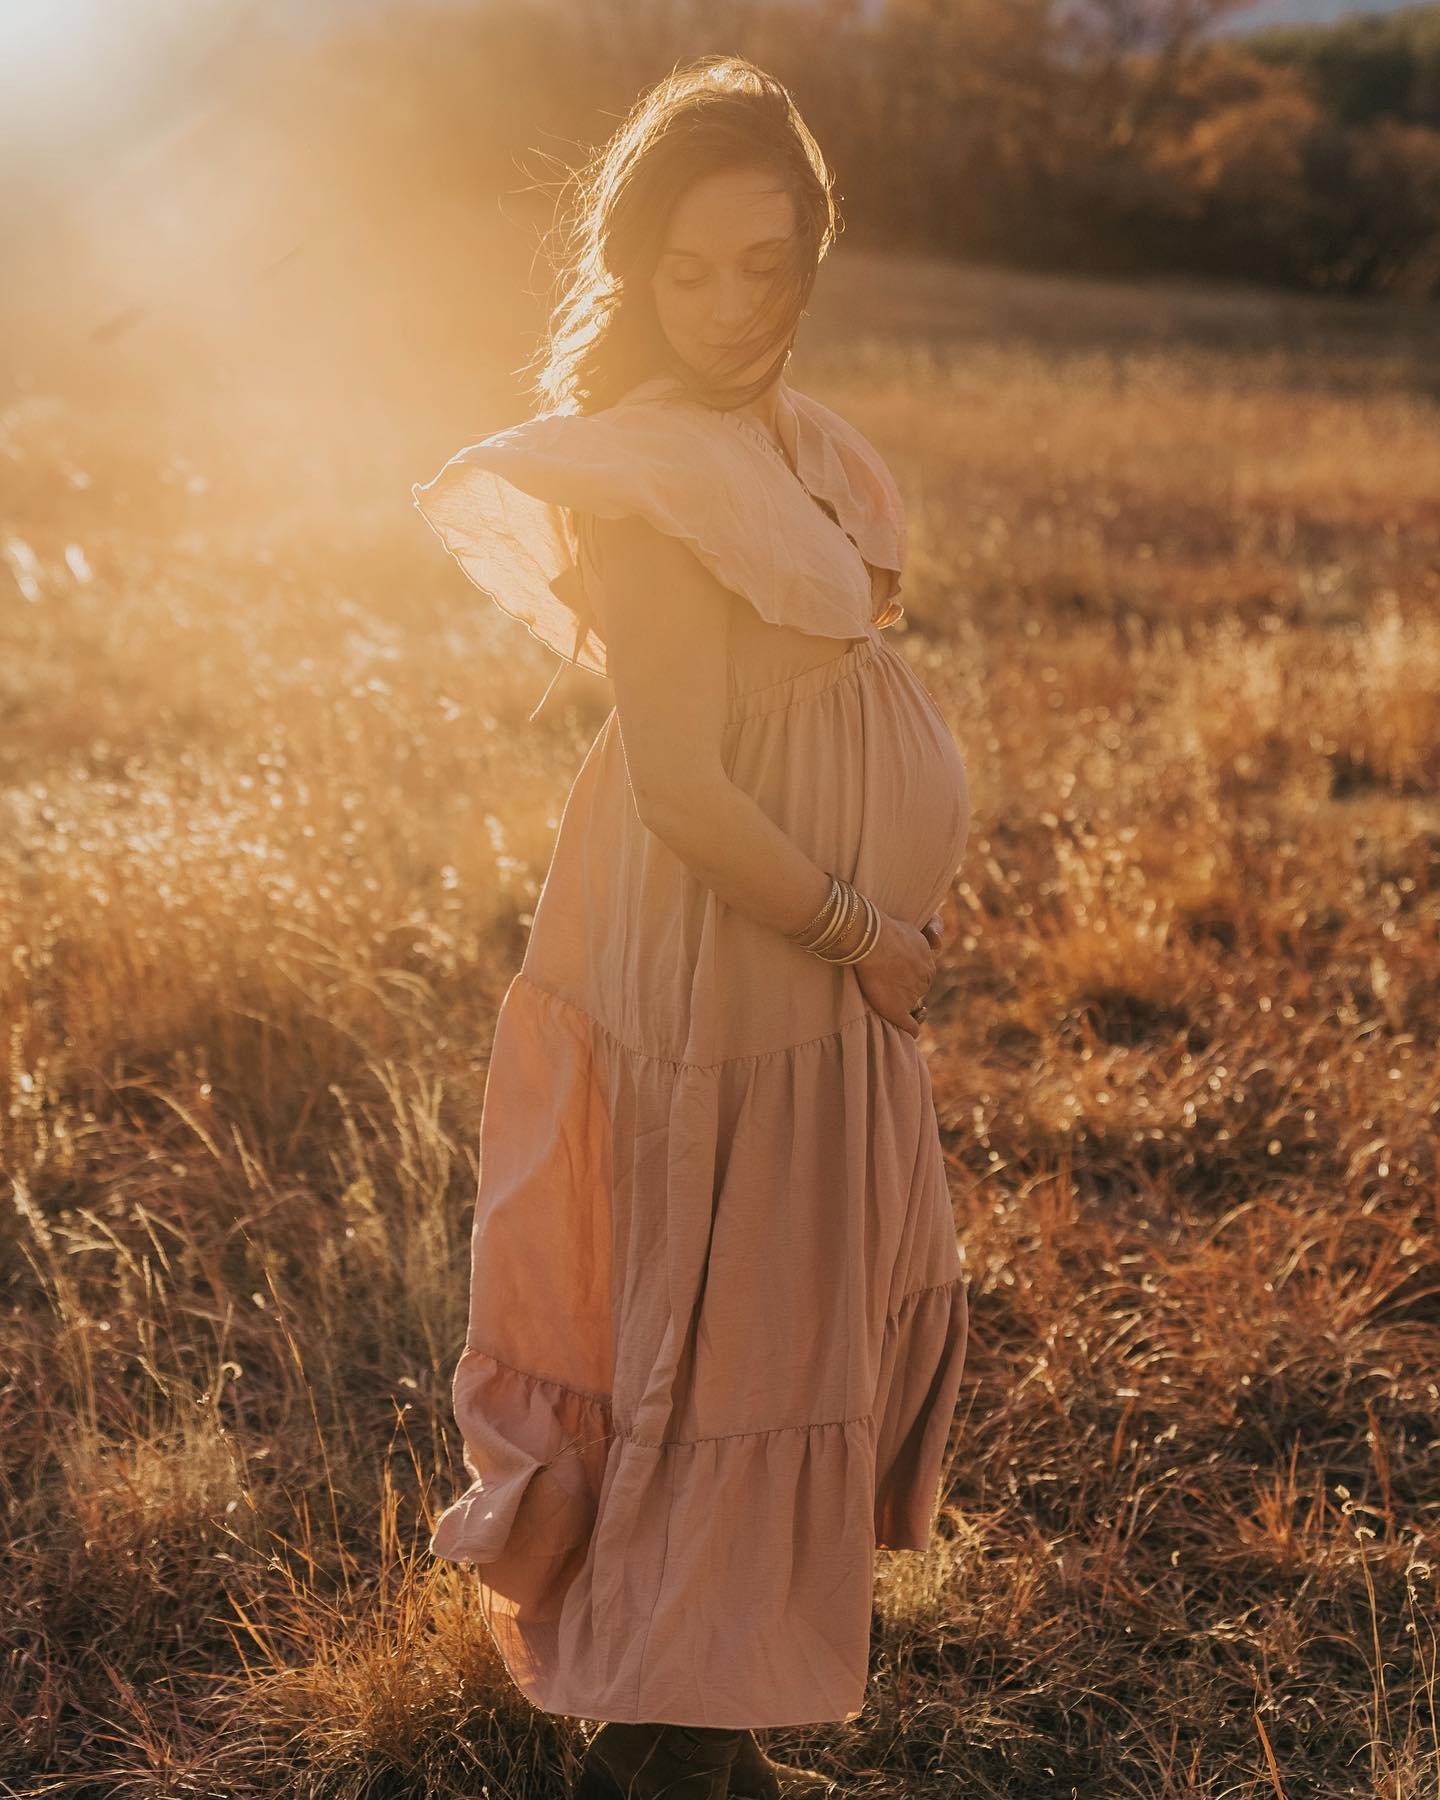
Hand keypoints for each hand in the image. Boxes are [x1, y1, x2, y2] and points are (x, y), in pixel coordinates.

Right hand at [854, 908, 940, 1038]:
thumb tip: (936, 938)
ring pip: (914, 1002)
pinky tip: (911, 1034)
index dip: (911, 974)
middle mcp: (924, 978)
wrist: (872, 940)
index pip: (924, 972)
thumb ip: (927, 929)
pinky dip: (911, 1030)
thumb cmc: (885, 929)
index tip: (901, 974)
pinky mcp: (898, 1008)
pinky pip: (910, 1025)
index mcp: (927, 960)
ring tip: (892, 1004)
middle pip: (921, 987)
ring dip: (906, 1004)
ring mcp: (912, 994)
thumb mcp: (910, 927)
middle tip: (893, 986)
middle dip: (910, 988)